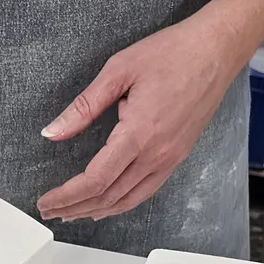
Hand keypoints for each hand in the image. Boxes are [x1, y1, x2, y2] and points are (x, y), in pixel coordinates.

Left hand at [36, 18, 241, 221]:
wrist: (217, 50)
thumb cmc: (173, 53)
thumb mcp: (118, 70)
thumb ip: (83, 107)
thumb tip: (53, 132)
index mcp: (138, 134)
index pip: (95, 180)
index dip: (66, 196)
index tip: (46, 201)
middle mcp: (156, 154)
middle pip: (108, 197)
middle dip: (74, 208)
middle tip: (49, 211)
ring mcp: (170, 159)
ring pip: (127, 200)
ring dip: (95, 210)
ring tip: (70, 213)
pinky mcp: (177, 156)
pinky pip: (146, 191)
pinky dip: (121, 204)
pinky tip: (106, 205)